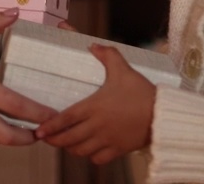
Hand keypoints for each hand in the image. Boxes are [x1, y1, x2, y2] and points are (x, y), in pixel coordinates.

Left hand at [34, 44, 155, 164]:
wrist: (164, 114)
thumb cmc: (142, 91)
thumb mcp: (123, 69)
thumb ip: (107, 54)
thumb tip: (93, 44)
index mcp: (94, 106)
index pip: (65, 119)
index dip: (50, 126)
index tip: (39, 130)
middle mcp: (97, 126)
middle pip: (68, 139)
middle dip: (55, 140)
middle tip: (46, 138)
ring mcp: (108, 140)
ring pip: (80, 151)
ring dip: (70, 148)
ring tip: (65, 143)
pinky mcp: (119, 150)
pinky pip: (98, 159)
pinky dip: (90, 156)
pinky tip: (88, 150)